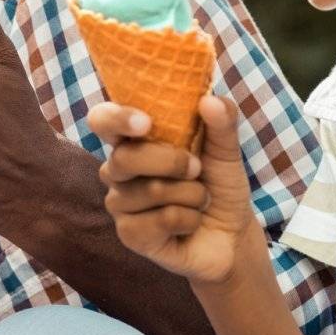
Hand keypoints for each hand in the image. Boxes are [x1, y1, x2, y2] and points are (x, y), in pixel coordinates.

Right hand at [89, 95, 254, 284]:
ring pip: (151, 190)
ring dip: (191, 194)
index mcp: (134, 140)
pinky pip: (162, 220)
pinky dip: (190, 219)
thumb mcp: (226, 149)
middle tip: (197, 169)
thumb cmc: (219, 184)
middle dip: (172, 162)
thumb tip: (210, 99)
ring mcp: (120, 204)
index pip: (103, 120)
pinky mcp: (129, 235)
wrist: (232, 232)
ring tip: (199, 199)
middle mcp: (118, 170)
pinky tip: (191, 222)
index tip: (145, 123)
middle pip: (125, 158)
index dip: (116, 118)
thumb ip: (221, 121)